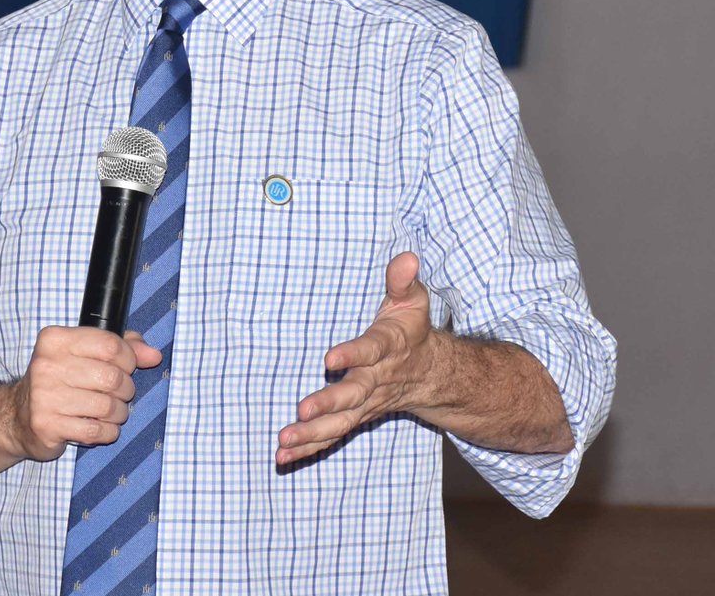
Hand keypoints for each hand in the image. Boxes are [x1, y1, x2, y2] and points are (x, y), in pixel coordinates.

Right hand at [11, 326, 161, 461]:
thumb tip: (154, 355)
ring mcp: (44, 396)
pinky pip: (96, 431)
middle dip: (125, 390)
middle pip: (112, 377)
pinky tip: (101, 428)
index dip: (129, 359)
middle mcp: (46, 365)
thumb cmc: (60, 380)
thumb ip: (122, 348)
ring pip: (107, 406)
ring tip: (111, 412)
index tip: (126, 367)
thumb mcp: (86, 354)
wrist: (18, 416)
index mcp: (56, 339)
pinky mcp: (47, 425)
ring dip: (118, 413)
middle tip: (120, 394)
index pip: (110, 345)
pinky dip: (107, 432)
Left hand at [276, 252, 435, 465]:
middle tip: (301, 410)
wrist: (430, 373)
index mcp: (388, 348)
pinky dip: (309, 448)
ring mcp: (366, 402)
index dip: (352, 354)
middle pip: (352, 395)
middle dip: (327, 404)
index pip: (370, 350)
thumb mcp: (412, 300)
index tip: (329, 358)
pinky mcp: (355, 416)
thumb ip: (403, 280)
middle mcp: (376, 380)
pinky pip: (333, 435)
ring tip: (283, 442)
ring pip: (339, 422)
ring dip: (311, 434)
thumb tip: (407, 257)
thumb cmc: (410, 329)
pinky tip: (284, 457)